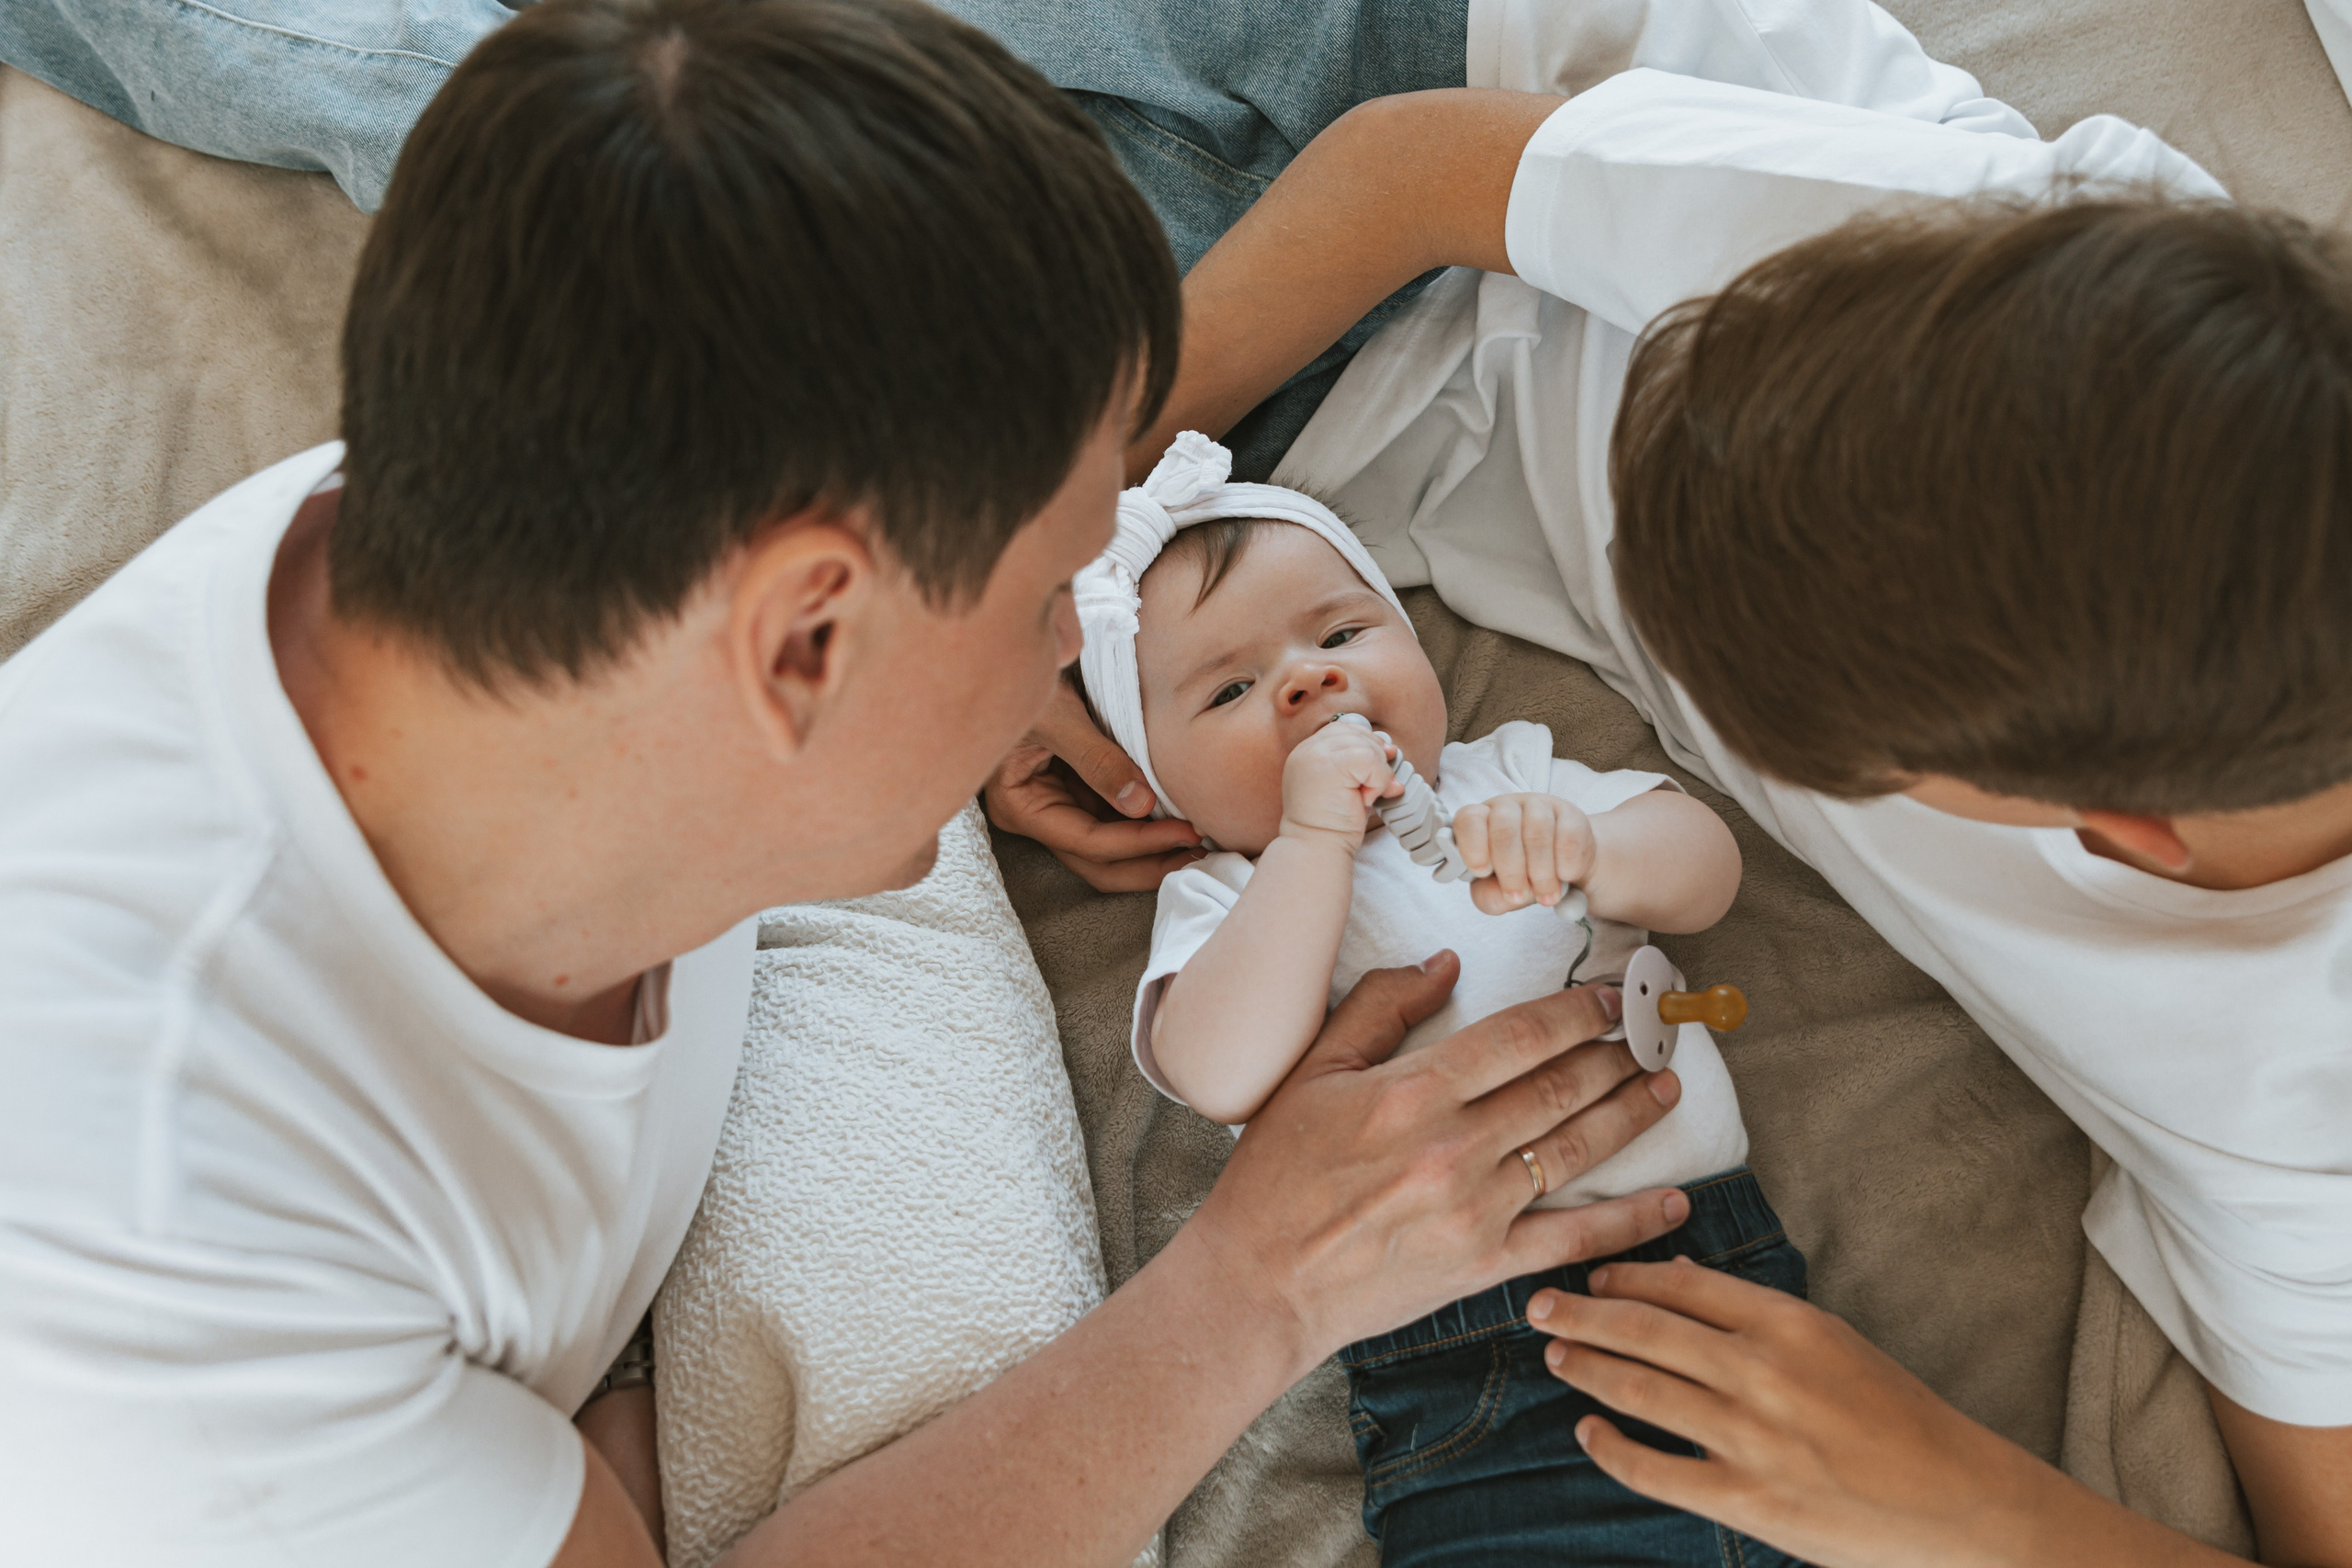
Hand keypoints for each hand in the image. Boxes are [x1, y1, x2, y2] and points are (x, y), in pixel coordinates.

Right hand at [983, 676, 1202, 891]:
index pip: (1087, 842)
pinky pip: (1115, 819)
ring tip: (1199, 845)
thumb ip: (1098, 761)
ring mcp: (1057, 804)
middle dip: (1149, 864)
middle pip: (1098, 862)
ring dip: (1153, 851)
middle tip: (1199, 855)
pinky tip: (1179, 821)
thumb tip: (1141, 805)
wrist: (1022, 649)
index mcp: (1020, 806)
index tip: (1185, 831)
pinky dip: (1146, 825)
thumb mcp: (1059, 715)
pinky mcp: (1077, 789)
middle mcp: (1037, 814)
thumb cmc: (1025, 676)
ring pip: (1109, 849)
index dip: (1138, 843)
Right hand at [1189, 954, 1690, 1357]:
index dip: (1575, 1011)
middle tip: (1650, 1030)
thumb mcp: (1311, 1071)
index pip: (1520, 1036)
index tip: (1608, 996)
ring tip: (1666, 1085)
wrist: (1260, 1281)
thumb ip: (1379, 1008)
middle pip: (1560, 1086)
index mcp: (1412, 1091)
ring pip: (1576, 1149)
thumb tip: (1445, 964)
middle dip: (1615, 1052)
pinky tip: (1675, 1202)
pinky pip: (1574, 1238)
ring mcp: (1476, 1208)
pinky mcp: (1486, 1264)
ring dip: (1631, 1114)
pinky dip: (1631, 1221)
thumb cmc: (1276, 1174)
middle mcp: (1454, 1146)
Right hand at [1278, 718, 1399, 850]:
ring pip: (1367, 746)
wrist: (1317, 848)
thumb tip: (1391, 748)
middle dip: (1375, 760)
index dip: (1366, 746)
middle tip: (1369, 791)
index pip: (1345, 730)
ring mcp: (1315, 755)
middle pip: (1357, 733)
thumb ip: (1361, 763)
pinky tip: (1364, 799)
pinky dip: (1377, 781)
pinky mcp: (1328, 765)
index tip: (1372, 773)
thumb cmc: (1332, 824)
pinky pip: (1370, 759)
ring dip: (1376, 774)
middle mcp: (1307, 750)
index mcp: (1307, 752)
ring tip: (1363, 797)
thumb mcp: (1346, 785)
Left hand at [1454, 793, 1595, 913]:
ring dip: (1541, 873)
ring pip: (1537, 834)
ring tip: (1546, 897)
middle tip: (1518, 897)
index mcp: (1481, 821)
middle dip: (1511, 871)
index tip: (1482, 872)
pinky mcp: (1570, 814)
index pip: (1469, 819)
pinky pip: (1568, 838)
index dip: (1473, 845)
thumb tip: (1496, 894)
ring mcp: (1540, 806)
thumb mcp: (1498, 892)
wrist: (1566, 868)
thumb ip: (1488, 896)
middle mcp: (1508, 807)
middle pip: (1504, 830)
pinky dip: (1565, 864)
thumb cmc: (1522, 876)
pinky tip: (1564, 876)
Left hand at [1525, 1261, 2093, 1567]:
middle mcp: (1763, 1373)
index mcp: (1789, 1324)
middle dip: (1584, 1312)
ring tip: (1556, 1355)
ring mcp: (1752, 1439)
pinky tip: (1587, 1434)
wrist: (1956, 1501)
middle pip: (1648, 1330)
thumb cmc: (1898, 1417)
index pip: (1685, 1284)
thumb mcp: (1834, 1342)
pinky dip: (1613, 1449)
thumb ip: (1757, 1315)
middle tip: (1538, 1304)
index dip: (1628, 1275)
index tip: (1592, 1273)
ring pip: (1642, 1391)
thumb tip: (1681, 1276)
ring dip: (1590, 1368)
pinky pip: (1657, 1470)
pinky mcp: (1747, 1500)